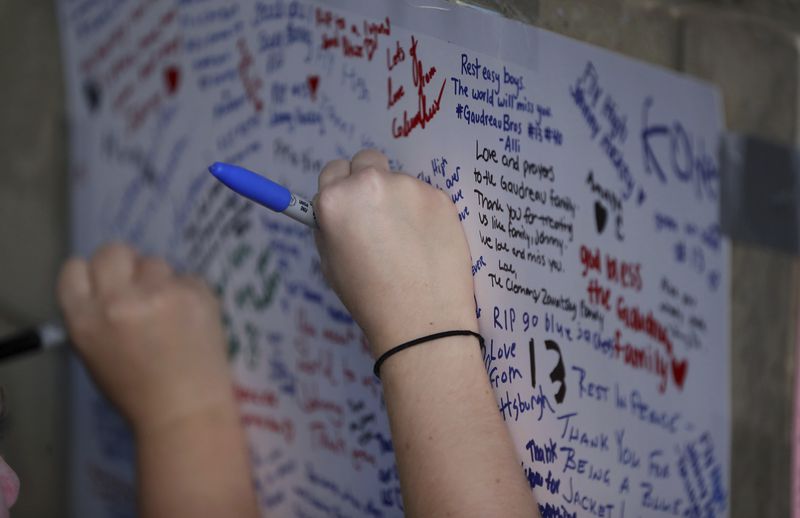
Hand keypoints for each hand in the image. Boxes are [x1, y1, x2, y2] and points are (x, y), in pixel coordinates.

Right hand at [57, 243, 233, 435]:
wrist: (185, 410)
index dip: (93, 274)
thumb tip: (107, 286)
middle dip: (126, 265)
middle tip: (140, 287)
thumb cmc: (137, 391)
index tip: (107, 284)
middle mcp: (118, 300)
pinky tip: (193, 320)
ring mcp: (160, 293)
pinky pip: (188, 277)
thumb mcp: (94, 354)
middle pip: (113, 251)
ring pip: (155, 263)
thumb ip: (94, 315)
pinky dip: (190, 293)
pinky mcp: (195, 292)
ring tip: (171, 313)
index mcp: (84, 319)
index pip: (76, 269)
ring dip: (161, 281)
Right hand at [314, 149, 477, 357]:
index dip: (340, 188)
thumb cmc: (370, 298)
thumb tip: (337, 205)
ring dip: (399, 201)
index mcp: (336, 199)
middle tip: (377, 214)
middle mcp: (371, 183)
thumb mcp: (331, 262)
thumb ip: (331, 226)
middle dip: (368, 179)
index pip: (333, 169)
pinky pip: (426, 198)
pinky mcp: (441, 197)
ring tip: (407, 244)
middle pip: (366, 160)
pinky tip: (426, 246)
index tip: (350, 204)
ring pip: (400, 182)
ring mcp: (410, 187)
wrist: (421, 320)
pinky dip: (425, 215)